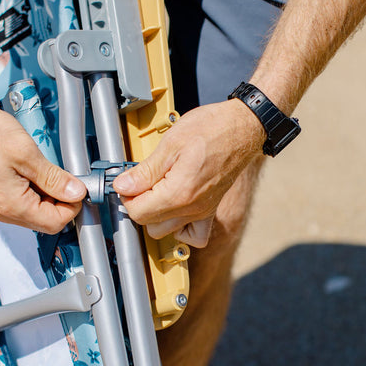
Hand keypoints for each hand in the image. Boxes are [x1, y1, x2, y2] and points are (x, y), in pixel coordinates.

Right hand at [0, 101, 85, 233]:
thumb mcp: (27, 154)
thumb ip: (54, 178)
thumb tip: (75, 192)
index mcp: (12, 205)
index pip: (55, 222)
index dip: (72, 206)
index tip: (78, 187)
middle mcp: (3, 211)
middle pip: (46, 220)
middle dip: (61, 201)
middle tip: (66, 177)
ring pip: (36, 212)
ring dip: (49, 195)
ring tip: (47, 170)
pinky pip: (23, 203)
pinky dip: (36, 190)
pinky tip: (34, 171)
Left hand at [113, 100, 264, 246]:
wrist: (242, 129)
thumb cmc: (212, 129)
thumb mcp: (170, 143)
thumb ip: (145, 171)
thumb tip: (122, 186)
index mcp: (179, 193)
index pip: (138, 212)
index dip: (127, 195)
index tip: (129, 181)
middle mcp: (192, 208)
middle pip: (149, 224)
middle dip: (139, 205)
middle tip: (142, 182)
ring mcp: (203, 212)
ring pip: (166, 232)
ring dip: (156, 216)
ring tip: (157, 191)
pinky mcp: (210, 211)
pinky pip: (194, 236)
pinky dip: (180, 228)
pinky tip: (174, 208)